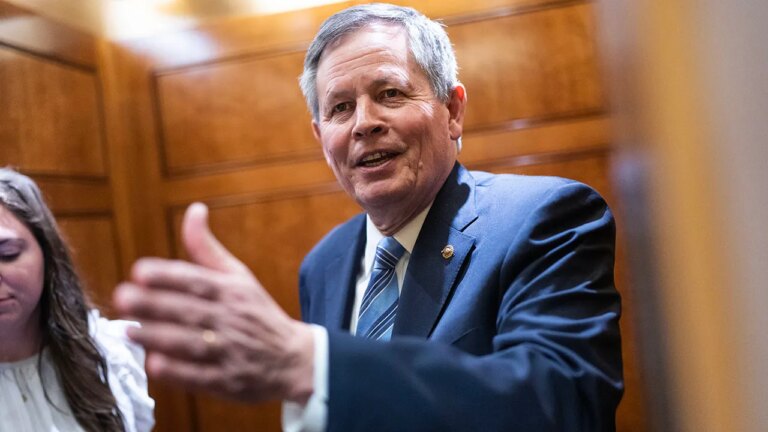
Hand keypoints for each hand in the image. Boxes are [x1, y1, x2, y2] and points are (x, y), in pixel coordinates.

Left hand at [113, 203, 314, 402]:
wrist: (293, 359)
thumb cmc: (257, 313)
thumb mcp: (239, 276)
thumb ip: (207, 249)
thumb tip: (193, 210)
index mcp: (232, 291)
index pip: (197, 280)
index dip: (168, 276)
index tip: (139, 272)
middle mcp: (231, 319)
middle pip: (190, 310)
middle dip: (156, 304)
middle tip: (123, 297)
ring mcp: (230, 351)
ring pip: (191, 343)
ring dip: (159, 337)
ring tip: (128, 330)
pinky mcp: (227, 381)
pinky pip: (200, 376)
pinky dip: (178, 371)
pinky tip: (155, 363)